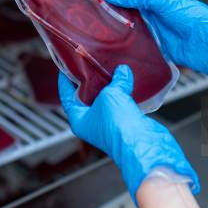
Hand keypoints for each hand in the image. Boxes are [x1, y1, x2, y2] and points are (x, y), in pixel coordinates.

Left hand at [58, 65, 199, 201]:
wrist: (142, 143)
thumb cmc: (119, 127)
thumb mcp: (111, 95)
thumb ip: (115, 81)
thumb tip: (121, 71)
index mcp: (79, 120)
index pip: (66, 96)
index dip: (65, 80)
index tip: (66, 67)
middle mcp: (92, 123)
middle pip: (86, 97)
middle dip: (90, 80)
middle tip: (91, 64)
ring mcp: (109, 124)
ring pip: (106, 100)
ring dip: (109, 86)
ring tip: (111, 68)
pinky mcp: (126, 122)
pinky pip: (122, 103)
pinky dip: (124, 92)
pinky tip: (128, 81)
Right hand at [97, 0, 207, 80]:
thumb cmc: (194, 17)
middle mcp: (149, 12)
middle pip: (122, 11)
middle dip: (106, 12)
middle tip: (87, 14)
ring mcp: (150, 30)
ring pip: (125, 28)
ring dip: (113, 30)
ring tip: (94, 31)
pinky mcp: (152, 48)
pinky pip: (133, 46)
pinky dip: (123, 47)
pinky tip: (112, 48)